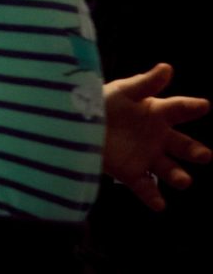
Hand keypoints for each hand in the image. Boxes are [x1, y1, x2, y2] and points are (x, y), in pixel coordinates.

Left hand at [103, 63, 211, 210]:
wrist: (74, 124)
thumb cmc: (101, 102)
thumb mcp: (121, 91)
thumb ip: (145, 83)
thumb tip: (167, 68)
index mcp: (157, 112)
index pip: (179, 109)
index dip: (191, 107)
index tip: (204, 105)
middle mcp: (157, 137)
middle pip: (182, 144)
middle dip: (194, 150)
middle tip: (204, 155)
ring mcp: (146, 156)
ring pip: (168, 168)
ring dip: (178, 175)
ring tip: (183, 181)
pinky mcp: (131, 172)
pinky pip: (145, 187)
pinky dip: (153, 196)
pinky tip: (160, 205)